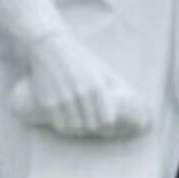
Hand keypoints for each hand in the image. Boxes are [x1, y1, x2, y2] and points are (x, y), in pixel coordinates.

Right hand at [10, 32, 150, 137]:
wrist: (49, 46)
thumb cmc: (78, 58)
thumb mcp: (99, 68)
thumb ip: (113, 84)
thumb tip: (129, 100)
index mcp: (97, 85)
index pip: (107, 119)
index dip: (107, 128)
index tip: (106, 130)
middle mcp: (81, 93)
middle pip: (91, 125)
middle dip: (92, 129)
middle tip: (91, 128)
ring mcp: (64, 98)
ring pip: (75, 128)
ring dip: (78, 131)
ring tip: (79, 128)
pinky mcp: (49, 102)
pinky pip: (60, 125)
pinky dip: (64, 128)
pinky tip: (66, 125)